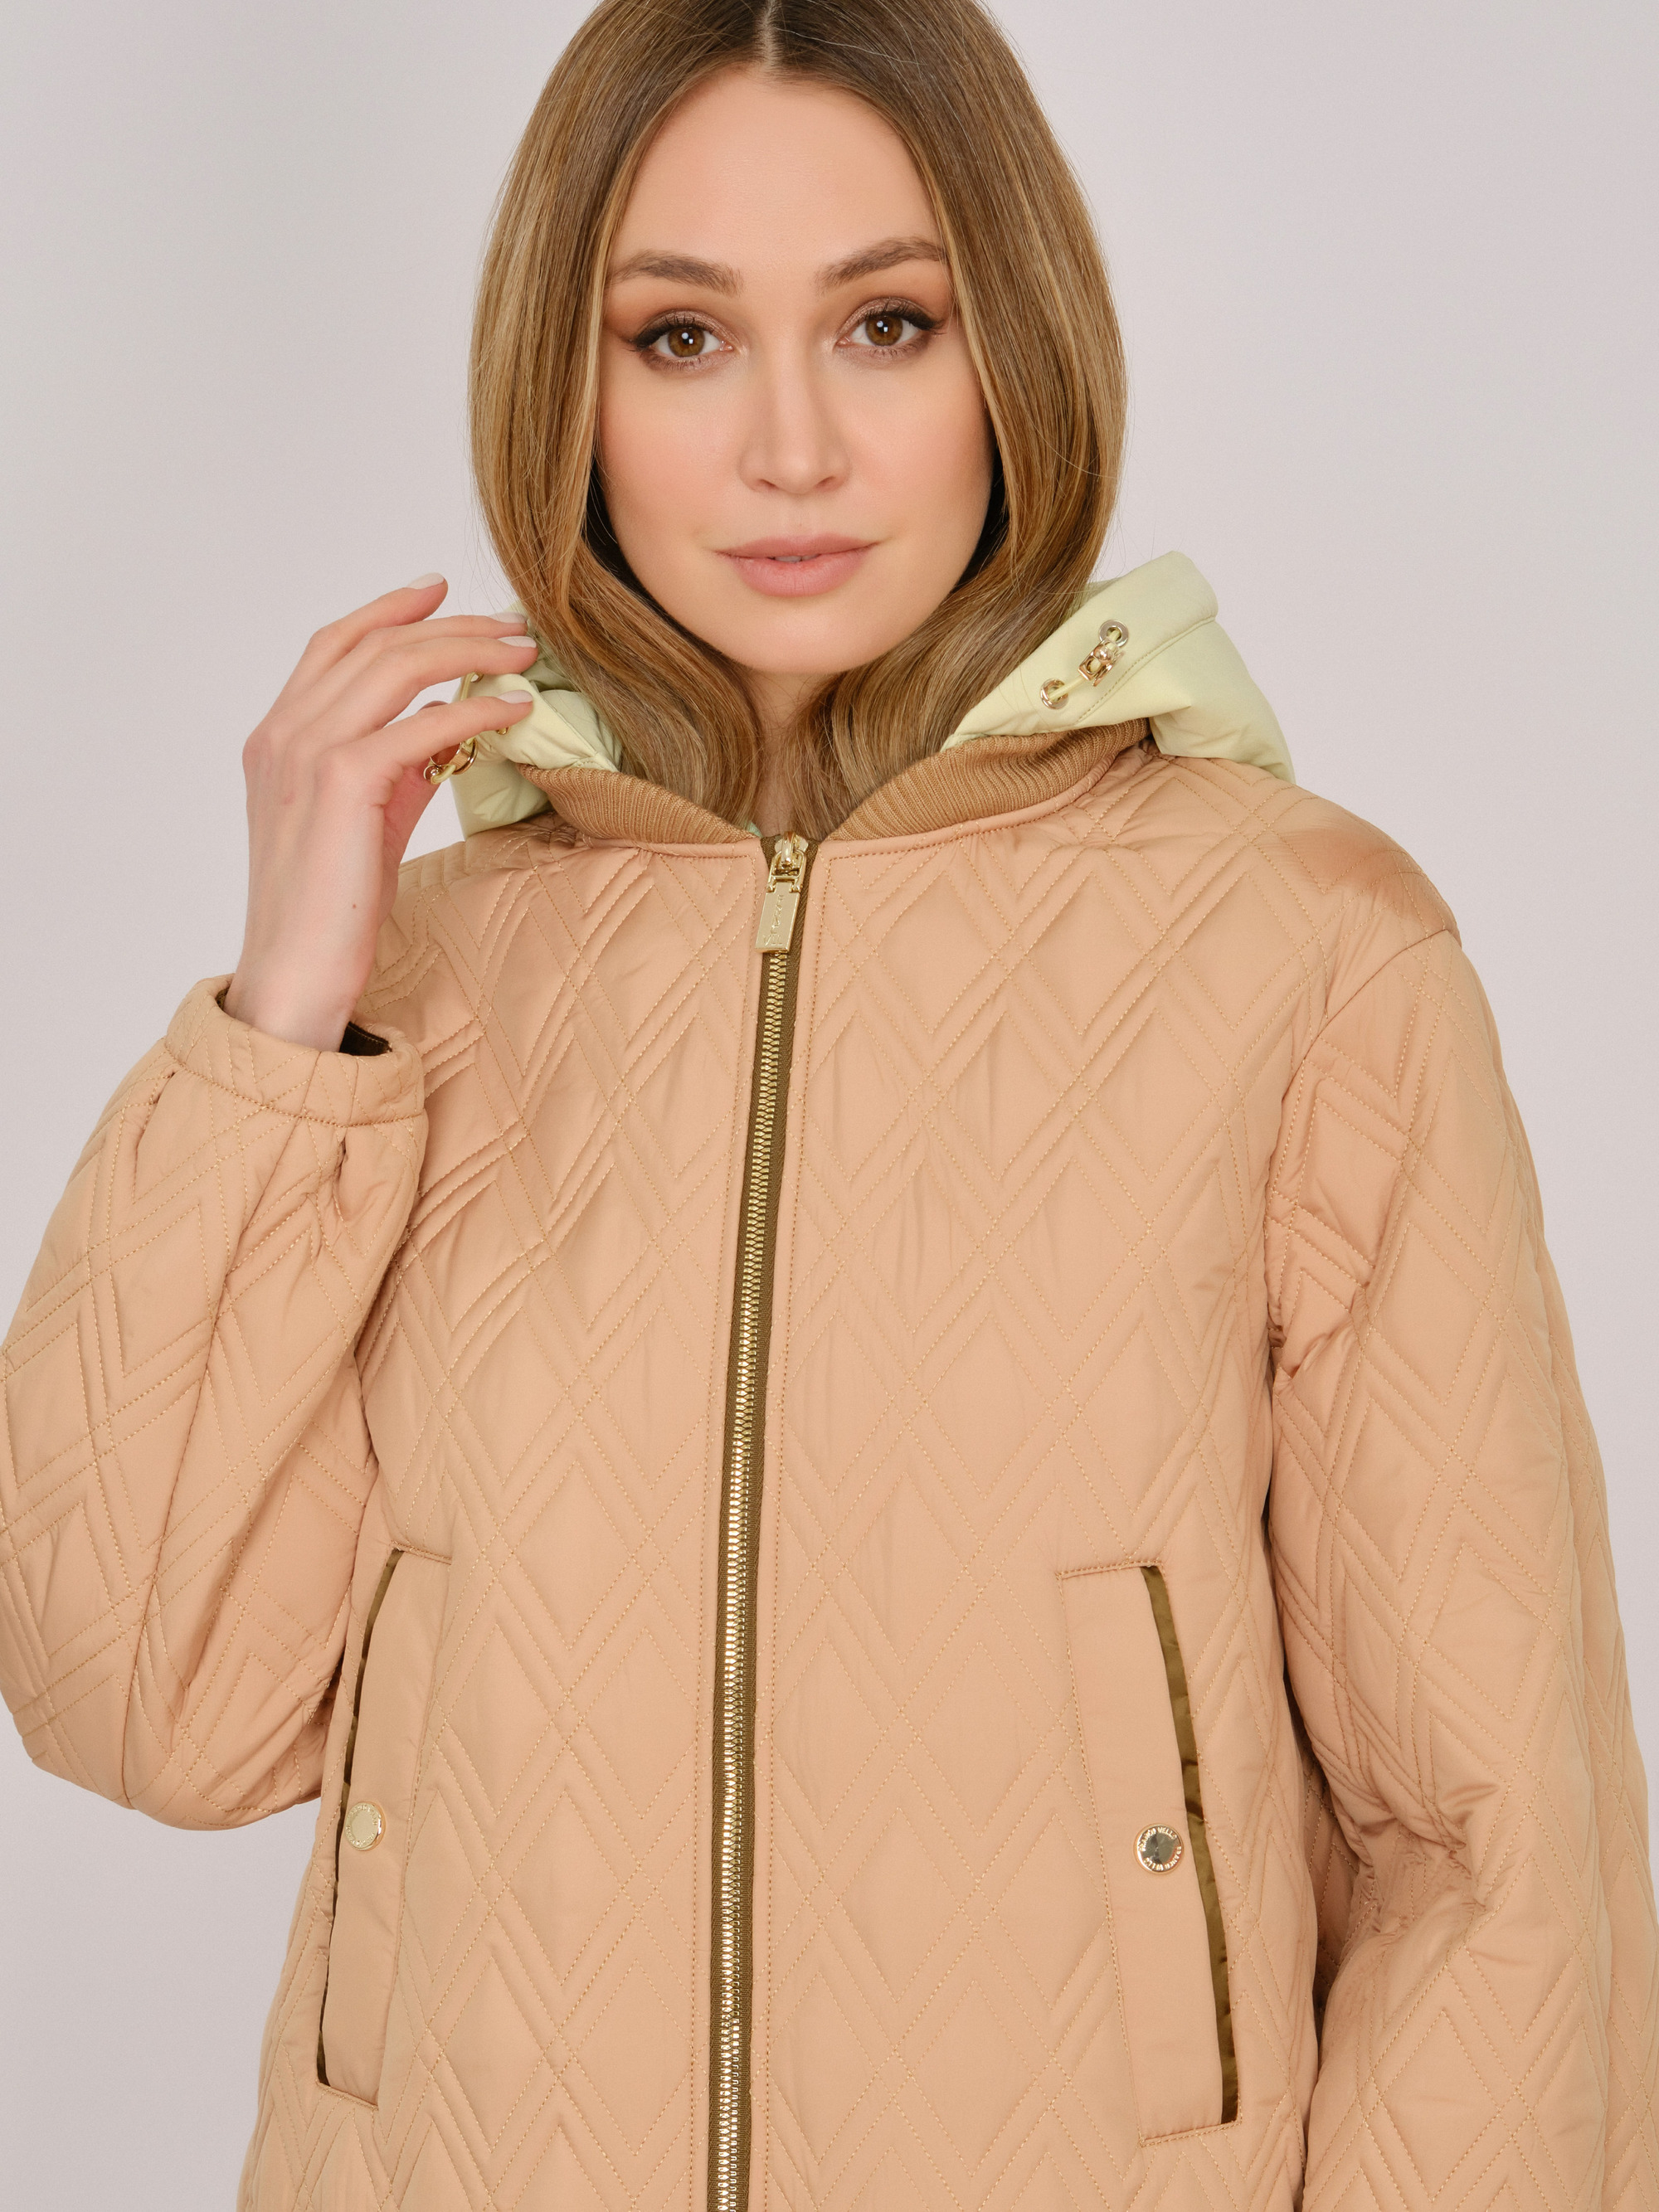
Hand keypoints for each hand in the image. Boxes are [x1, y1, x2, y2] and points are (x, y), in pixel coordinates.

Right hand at [223, 576, 537, 1049]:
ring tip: (524, 654)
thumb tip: (444, 728)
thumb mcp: (364, 820)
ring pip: (397, 669)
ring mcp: (307, 753)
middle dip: (451, 626)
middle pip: (374, 646)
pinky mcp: (342, 783)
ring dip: (470, 651)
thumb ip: (394, 767)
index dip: (389, 610)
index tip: (442, 589)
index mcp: (278, 736)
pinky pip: (420, 725)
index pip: (334, 645)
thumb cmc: (331, 906)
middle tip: (513, 626)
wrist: (295, 971)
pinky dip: (473, 708)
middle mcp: (284, 733)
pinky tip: (513, 709)